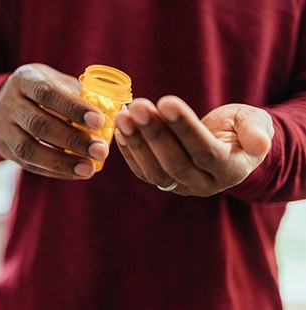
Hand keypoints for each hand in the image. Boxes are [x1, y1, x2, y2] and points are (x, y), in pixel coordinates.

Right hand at [0, 63, 108, 178]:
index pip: (46, 92)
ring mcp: (4, 128)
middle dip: (72, 139)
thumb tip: (114, 114)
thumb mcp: (57, 82)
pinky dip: (55, 171)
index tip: (99, 121)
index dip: (73, 107)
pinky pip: (29, 164)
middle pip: (38, 123)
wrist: (4, 104)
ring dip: (62, 161)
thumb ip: (79, 94)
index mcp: (26, 79)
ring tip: (89, 168)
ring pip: (29, 149)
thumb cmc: (43, 91)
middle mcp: (10, 103)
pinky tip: (76, 172)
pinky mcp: (6, 150)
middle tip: (101, 150)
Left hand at [114, 96, 273, 195]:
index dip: (184, 128)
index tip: (166, 101)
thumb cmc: (240, 128)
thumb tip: (261, 143)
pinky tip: (119, 129)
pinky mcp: (165, 183)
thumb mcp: (254, 122)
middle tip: (137, 106)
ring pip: (156, 172)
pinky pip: (143, 172)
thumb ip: (256, 130)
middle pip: (176, 163)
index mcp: (230, 169)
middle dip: (154, 134)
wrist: (227, 145)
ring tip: (123, 115)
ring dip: (136, 142)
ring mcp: (183, 187)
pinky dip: (129, 152)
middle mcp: (206, 184)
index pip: (204, 151)